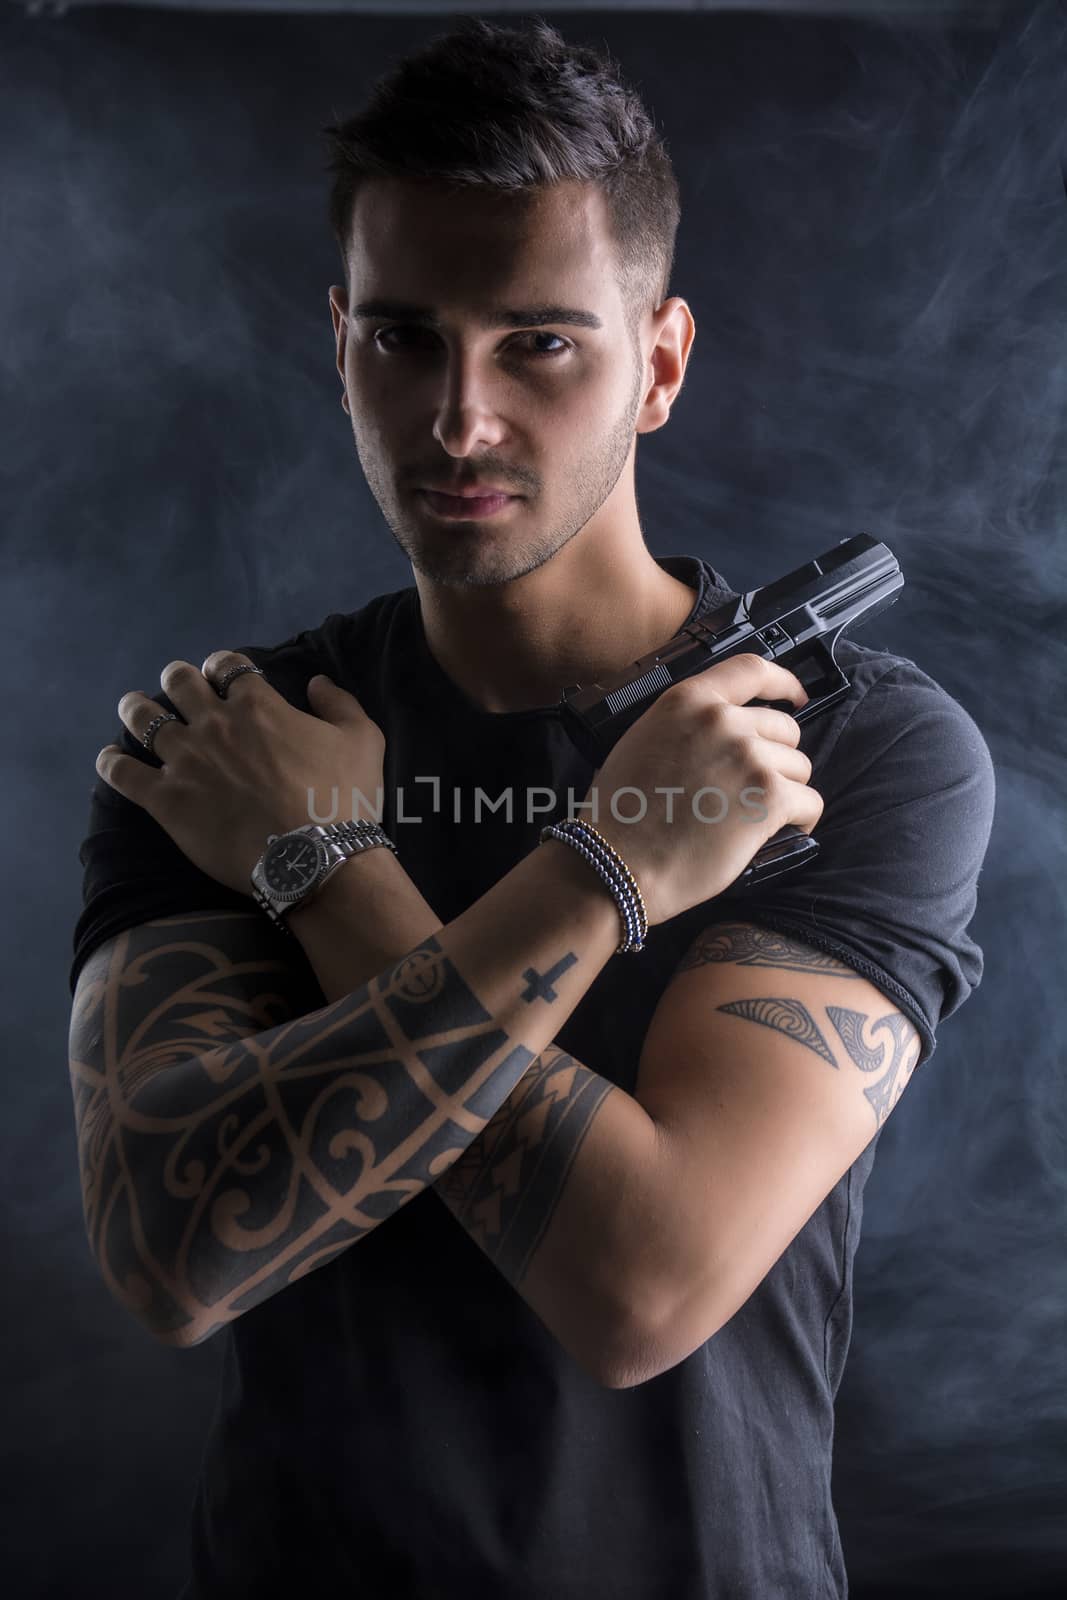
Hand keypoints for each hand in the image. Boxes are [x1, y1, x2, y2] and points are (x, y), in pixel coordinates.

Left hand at [95, 650, 386, 896]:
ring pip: (142, 719)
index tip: (220, 675)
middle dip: (177, 680)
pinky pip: (122, 773)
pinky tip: (110, 759)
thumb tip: (316, 681)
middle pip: (179, 682)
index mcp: (257, 705)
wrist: (314, 860)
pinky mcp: (164, 799)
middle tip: (179, 690)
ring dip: (136, 709)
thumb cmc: (343, 800)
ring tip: (134, 711)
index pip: (227, 666)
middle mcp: (213, 724)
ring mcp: (184, 760)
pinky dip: (111, 762)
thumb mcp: (363, 741)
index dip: (221, 665)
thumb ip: (341, 703)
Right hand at [580, 653, 822, 925]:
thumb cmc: (621, 813)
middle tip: (751, 791)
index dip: (784, 683)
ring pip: (799, 768)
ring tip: (754, 818)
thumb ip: (687, 724)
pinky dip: (803, 820)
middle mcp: (723, 720)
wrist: (618, 862)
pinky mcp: (768, 797)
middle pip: (784, 729)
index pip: (752, 669)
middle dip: (777, 759)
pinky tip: (785, 833)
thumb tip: (725, 731)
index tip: (797, 698)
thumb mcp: (643, 741)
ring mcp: (749, 757)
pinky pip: (810, 802)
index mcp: (689, 701)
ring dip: (786, 792)